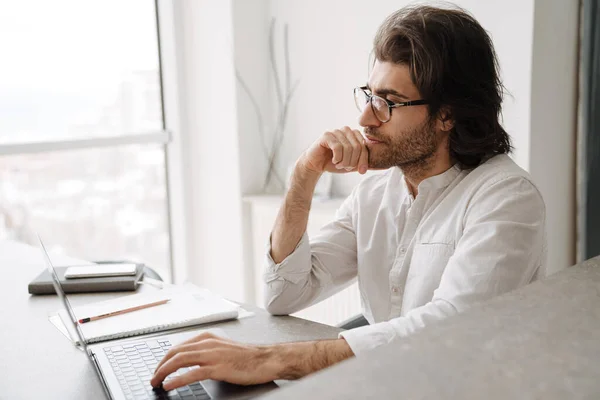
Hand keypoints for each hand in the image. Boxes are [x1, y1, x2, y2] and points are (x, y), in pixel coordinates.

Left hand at [150, 332, 279, 389]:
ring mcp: (213, 355)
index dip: (165, 359)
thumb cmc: (247, 357)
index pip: (179, 347)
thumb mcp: (223, 348)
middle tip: (153, 377)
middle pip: (175, 352)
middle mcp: (208, 343)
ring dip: (164, 371)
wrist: (265, 360)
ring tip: (156, 381)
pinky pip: (192, 373)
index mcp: (208, 338)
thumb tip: (188, 361)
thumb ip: (206, 351)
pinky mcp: (218, 368)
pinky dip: (178, 379)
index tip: (158, 369)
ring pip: (180, 360)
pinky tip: (169, 385)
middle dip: (160, 365)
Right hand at [299, 127, 368, 174]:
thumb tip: (381, 167)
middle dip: (352, 161)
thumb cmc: (334, 163)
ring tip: (339, 164)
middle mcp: (345, 130)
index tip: (361, 171)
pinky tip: (334, 160)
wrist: (316, 165)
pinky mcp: (326, 135)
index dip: (364, 160)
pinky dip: (337, 157)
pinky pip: (338, 147)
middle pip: (357, 147)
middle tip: (345, 167)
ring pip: (348, 148)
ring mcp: (336, 131)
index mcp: (354, 134)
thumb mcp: (352, 164)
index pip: (364, 146)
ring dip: (344, 161)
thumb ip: (363, 163)